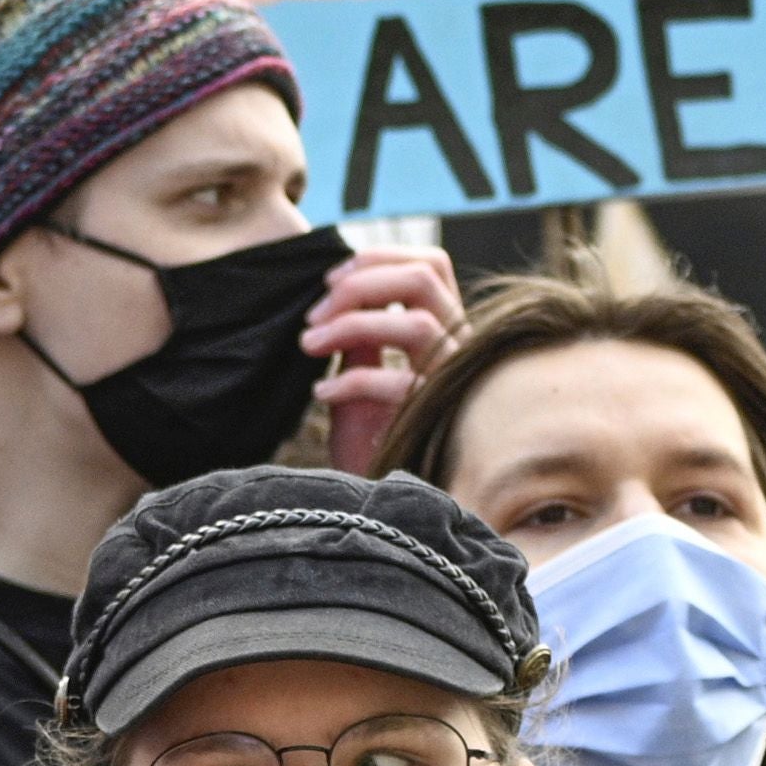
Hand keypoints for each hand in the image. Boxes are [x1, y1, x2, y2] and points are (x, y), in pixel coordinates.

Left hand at [307, 236, 461, 475]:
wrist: (385, 506)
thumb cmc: (374, 440)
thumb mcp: (361, 373)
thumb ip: (360, 335)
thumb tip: (338, 293)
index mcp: (442, 329)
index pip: (430, 264)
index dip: (380, 258)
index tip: (331, 279)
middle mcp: (456, 348)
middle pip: (424, 279)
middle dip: (361, 284)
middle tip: (315, 313)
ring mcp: (450, 381)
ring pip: (417, 323)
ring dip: (352, 325)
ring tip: (308, 345)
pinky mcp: (436, 418)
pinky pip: (398, 383)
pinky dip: (351, 382)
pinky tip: (321, 396)